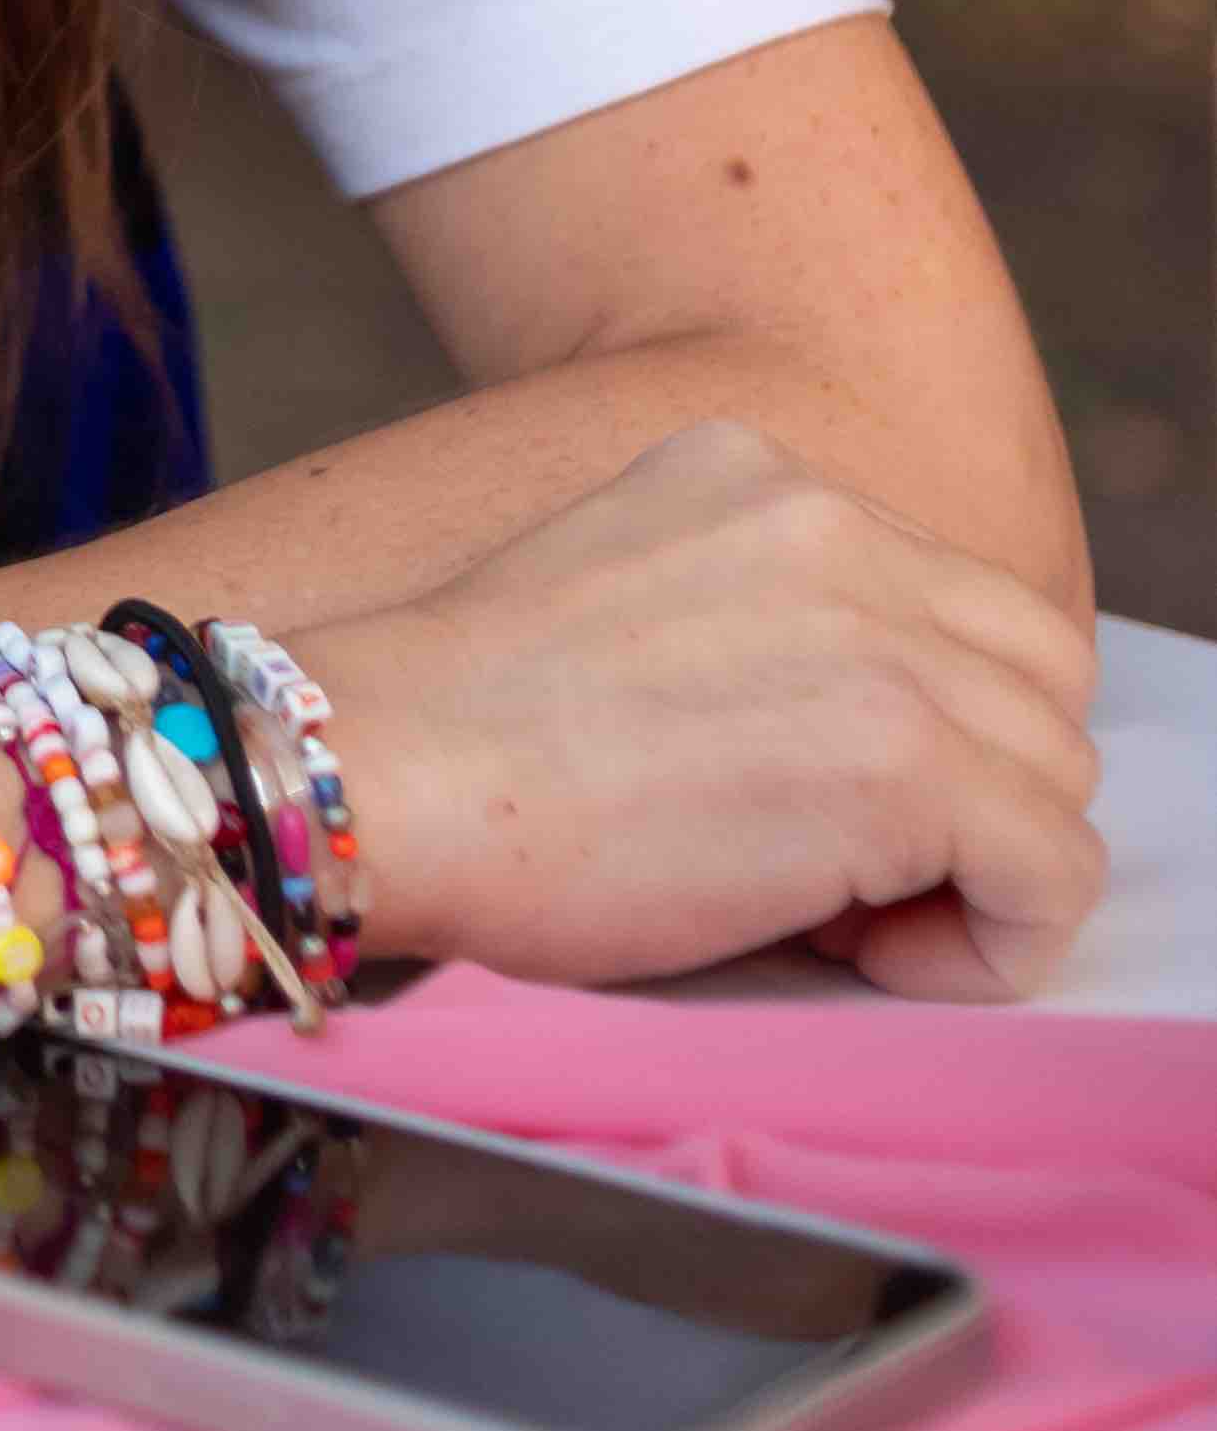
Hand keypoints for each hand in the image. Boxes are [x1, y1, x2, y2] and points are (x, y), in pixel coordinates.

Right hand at [315, 419, 1103, 1002]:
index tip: (809, 801)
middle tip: (848, 875)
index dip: (918, 722)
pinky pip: (1050, 870)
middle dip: (975, 788)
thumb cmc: (459, 741)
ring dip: (977, 866)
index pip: (948, 604)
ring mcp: (877, 631)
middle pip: (1033, 675)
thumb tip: (860, 747)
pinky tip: (866, 956)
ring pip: (1053, 773)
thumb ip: (753, 624)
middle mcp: (831, 522)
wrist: (376, 773)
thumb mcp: (623, 602)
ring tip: (841, 921)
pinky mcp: (902, 754)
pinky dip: (989, 942)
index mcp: (754, 474)